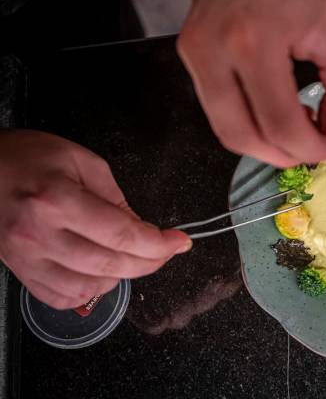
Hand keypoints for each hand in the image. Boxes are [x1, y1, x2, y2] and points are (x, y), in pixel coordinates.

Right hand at [0, 130, 190, 309]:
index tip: (179, 242)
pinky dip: (88, 292)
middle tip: (164, 251)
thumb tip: (142, 229)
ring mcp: (25, 258)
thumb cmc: (25, 157)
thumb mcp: (80, 161)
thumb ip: (115, 197)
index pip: (122, 234)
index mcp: (58, 200)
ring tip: (129, 258)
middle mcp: (39, 234)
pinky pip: (60, 297)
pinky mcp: (18, 270)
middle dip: (149, 262)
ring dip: (120, 278)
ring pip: (88, 288)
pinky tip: (99, 273)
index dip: (158, 244)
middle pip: (111, 265)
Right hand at [178, 0, 325, 167]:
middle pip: (241, 137)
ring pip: (222, 128)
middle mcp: (214, 49)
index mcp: (255, 40)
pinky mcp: (188, 50)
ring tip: (294, 132)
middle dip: (281, 156)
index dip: (309, 149)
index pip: (279, 124)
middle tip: (310, 152)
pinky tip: (271, 112)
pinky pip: (214, 105)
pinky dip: (245, 120)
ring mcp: (194, 51)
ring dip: (261, 143)